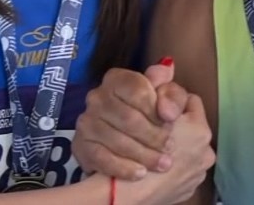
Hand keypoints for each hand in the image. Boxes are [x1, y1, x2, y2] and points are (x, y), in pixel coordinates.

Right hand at [74, 61, 188, 179]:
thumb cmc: (151, 116)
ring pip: (116, 139)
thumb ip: (173, 96)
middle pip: (128, 117)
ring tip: (161, 164)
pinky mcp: (80, 145)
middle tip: (170, 149)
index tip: (171, 124)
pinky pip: (101, 158)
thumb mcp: (168, 100)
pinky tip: (139, 173)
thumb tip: (167, 111)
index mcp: (118, 79)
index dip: (156, 109)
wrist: (127, 145)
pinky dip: (123, 167)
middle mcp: (97, 96)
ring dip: (143, 154)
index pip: (137, 89)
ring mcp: (86, 120)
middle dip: (153, 136)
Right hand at [114, 94, 213, 204]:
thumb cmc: (131, 143)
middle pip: (190, 128)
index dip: (170, 101)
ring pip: (186, 152)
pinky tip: (149, 165)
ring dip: (172, 149)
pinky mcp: (185, 194)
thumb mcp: (142, 102)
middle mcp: (205, 153)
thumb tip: (168, 65)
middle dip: (174, 127)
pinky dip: (168, 170)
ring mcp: (196, 176)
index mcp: (199, 129)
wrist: (123, 194)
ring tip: (150, 149)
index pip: (190, 101)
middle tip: (154, 127)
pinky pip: (179, 174)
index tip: (157, 107)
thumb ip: (158, 84)